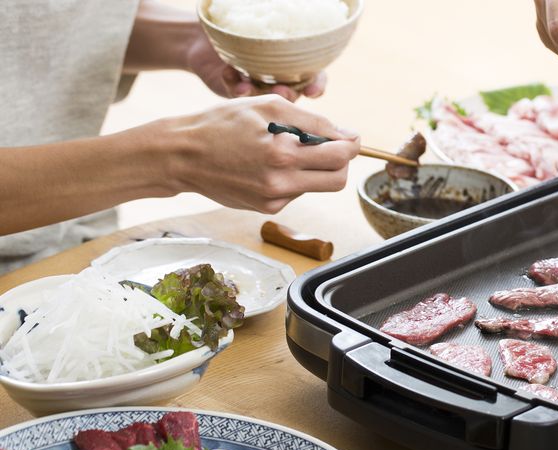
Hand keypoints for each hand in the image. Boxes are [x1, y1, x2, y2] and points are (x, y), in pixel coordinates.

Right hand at [164, 96, 357, 213]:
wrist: (181, 155)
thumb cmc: (221, 123)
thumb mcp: (267, 107)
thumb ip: (313, 122)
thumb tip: (348, 136)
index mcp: (283, 154)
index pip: (340, 157)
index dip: (351, 145)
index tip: (349, 137)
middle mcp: (281, 182)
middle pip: (337, 179)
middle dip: (340, 162)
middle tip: (328, 145)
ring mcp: (274, 199)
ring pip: (317, 187)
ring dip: (314, 168)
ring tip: (286, 149)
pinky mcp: (267, 208)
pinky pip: (296, 193)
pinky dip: (294, 178)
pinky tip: (270, 164)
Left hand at [185, 31, 325, 100]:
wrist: (201, 39)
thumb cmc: (236, 24)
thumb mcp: (259, 23)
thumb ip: (274, 25)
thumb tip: (288, 7)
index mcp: (293, 64)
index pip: (314, 78)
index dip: (317, 86)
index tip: (312, 91)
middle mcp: (279, 79)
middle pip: (292, 93)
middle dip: (288, 95)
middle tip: (281, 91)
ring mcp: (259, 88)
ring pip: (266, 99)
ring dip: (260, 95)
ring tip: (248, 88)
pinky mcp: (239, 93)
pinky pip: (239, 94)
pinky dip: (234, 85)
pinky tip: (228, 73)